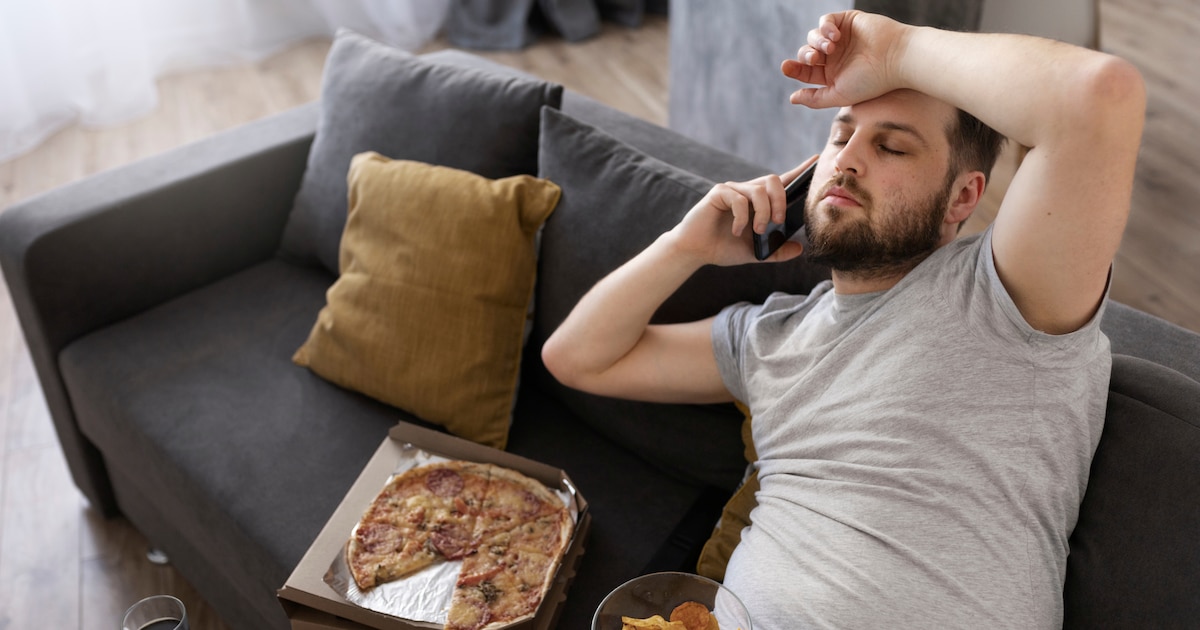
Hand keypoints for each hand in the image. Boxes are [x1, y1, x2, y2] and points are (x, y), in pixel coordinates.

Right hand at [668, 156, 817, 266]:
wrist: (696, 251)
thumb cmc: (724, 248)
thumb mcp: (756, 253)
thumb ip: (776, 251)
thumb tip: (799, 248)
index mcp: (758, 202)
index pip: (782, 182)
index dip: (799, 171)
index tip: (816, 160)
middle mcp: (747, 191)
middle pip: (774, 180)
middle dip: (781, 201)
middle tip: (778, 221)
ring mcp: (733, 190)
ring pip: (759, 190)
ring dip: (764, 213)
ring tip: (758, 231)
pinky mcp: (719, 193)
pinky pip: (739, 199)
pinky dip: (742, 218)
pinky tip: (737, 231)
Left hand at [780, 11, 908, 108]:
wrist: (895, 59)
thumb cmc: (871, 81)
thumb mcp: (839, 95)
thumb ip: (815, 99)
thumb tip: (792, 98)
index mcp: (832, 75)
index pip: (806, 72)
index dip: (794, 69)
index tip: (786, 68)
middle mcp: (835, 57)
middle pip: (806, 53)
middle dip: (805, 56)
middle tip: (814, 59)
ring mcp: (841, 38)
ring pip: (813, 37)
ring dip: (816, 42)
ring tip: (830, 48)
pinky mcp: (847, 21)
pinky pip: (826, 21)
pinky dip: (825, 27)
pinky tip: (835, 36)